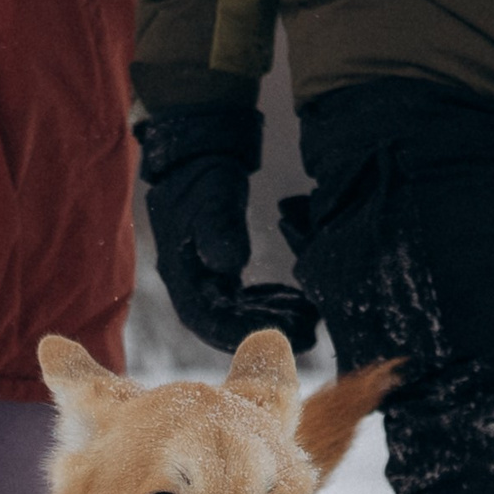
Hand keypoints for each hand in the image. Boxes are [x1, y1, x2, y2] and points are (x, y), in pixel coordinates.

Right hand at [136, 107, 320, 354]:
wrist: (196, 157)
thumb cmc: (202, 176)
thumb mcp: (211, 197)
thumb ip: (220, 228)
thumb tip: (231, 263)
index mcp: (182, 276)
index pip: (211, 320)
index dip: (246, 333)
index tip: (283, 335)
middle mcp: (192, 287)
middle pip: (228, 326)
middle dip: (269, 332)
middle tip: (311, 333)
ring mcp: (205, 282)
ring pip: (240, 316)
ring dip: (274, 320)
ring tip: (311, 318)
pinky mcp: (220, 274)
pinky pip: (245, 302)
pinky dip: (271, 304)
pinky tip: (296, 300)